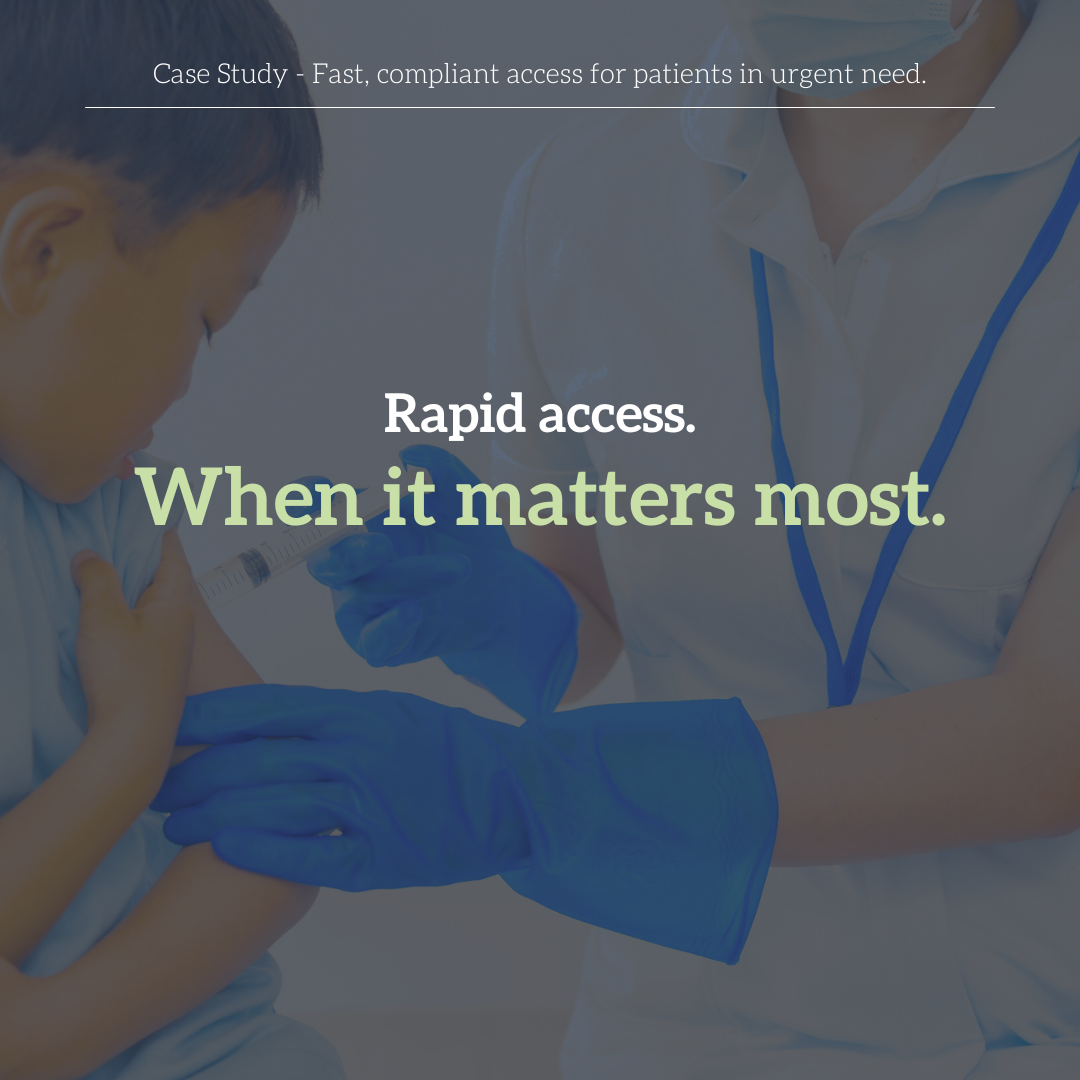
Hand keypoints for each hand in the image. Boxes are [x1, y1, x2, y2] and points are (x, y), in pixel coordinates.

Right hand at [73, 530, 194, 753]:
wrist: (134, 740)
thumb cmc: (127, 678)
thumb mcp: (104, 617)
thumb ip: (97, 579)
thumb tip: (89, 555)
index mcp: (175, 601)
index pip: (170, 551)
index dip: (154, 528)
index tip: (142, 509)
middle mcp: (179, 621)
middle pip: (160, 576)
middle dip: (135, 556)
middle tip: (107, 534)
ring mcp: (168, 646)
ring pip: (148, 603)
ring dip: (126, 586)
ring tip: (98, 568)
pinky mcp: (154, 668)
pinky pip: (139, 627)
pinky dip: (122, 613)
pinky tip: (100, 615)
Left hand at [154, 686, 529, 890]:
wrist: (516, 789)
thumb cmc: (451, 747)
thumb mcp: (393, 711)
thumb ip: (334, 716)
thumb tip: (268, 721)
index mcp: (358, 712)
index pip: (267, 707)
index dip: (210, 718)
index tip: (168, 724)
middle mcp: (358, 752)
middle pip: (258, 760)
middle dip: (196, 774)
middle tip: (154, 788)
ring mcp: (370, 804)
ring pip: (276, 804)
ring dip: (215, 815)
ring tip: (172, 826)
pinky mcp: (383, 855)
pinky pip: (313, 854)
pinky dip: (266, 851)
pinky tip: (227, 849)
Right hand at [307, 445, 578, 718]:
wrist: (503, 591)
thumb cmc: (470, 537)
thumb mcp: (467, 498)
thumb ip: (442, 470)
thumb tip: (409, 455)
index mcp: (360, 521)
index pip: (318, 509)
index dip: (307, 501)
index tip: (317, 491)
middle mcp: (351, 563)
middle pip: (324, 559)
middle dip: (347, 551)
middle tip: (384, 544)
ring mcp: (362, 603)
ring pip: (363, 592)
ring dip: (410, 578)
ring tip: (460, 568)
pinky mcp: (381, 642)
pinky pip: (371, 641)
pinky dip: (389, 627)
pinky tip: (414, 611)